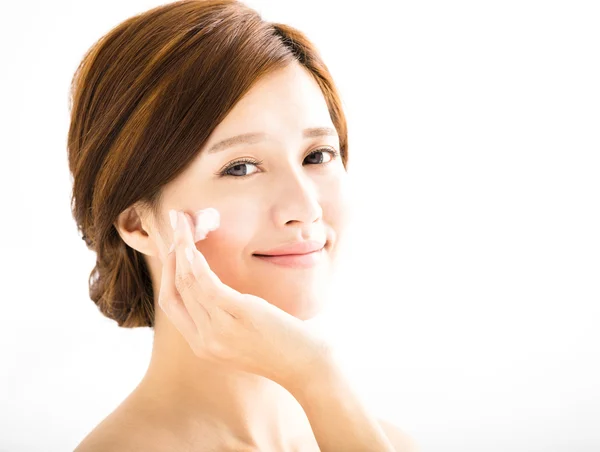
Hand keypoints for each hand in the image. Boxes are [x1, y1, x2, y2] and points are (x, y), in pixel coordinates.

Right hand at [157, 209, 330, 388]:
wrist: (306, 366)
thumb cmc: (280, 346)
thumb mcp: (242, 335)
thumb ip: (223, 318)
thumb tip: (215, 287)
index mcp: (202, 345)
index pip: (170, 305)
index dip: (168, 273)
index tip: (172, 249)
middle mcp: (203, 340)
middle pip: (173, 292)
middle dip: (170, 256)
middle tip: (174, 228)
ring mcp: (218, 330)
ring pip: (186, 284)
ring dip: (181, 250)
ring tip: (182, 225)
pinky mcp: (237, 316)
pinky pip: (206, 286)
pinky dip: (196, 264)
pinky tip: (193, 247)